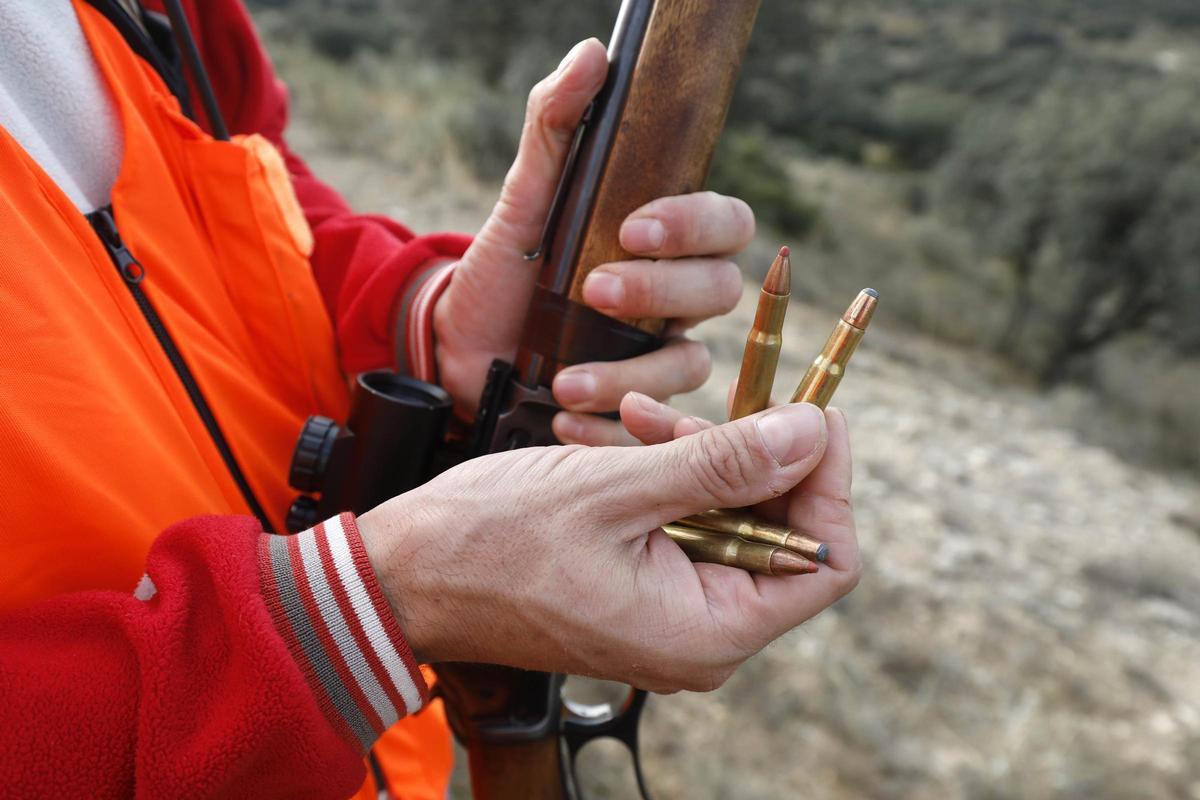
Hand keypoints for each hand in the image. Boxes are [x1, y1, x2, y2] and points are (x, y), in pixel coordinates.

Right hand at [358, 402, 859, 692]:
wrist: (408, 575)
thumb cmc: (494, 542)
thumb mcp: (615, 489)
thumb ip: (722, 464)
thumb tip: (811, 433)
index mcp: (708, 630)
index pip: (825, 559)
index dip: (830, 479)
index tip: (812, 408)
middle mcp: (701, 634)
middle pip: (781, 534)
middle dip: (751, 456)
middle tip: (712, 400)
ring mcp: (671, 613)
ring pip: (729, 518)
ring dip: (700, 454)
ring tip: (642, 414)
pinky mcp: (642, 588)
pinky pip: (684, 523)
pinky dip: (669, 473)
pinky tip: (628, 430)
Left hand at [432, 39, 752, 442]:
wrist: (455, 345)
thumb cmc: (502, 270)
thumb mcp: (523, 199)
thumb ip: (554, 127)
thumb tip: (592, 54)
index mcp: (662, 245)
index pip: (726, 225)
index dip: (695, 225)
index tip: (633, 227)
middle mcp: (673, 302)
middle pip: (721, 293)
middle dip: (662, 292)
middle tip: (596, 290)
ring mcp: (654, 358)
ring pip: (690, 369)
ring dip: (631, 373)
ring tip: (568, 376)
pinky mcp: (630, 412)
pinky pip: (649, 431)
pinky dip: (610, 429)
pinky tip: (564, 419)